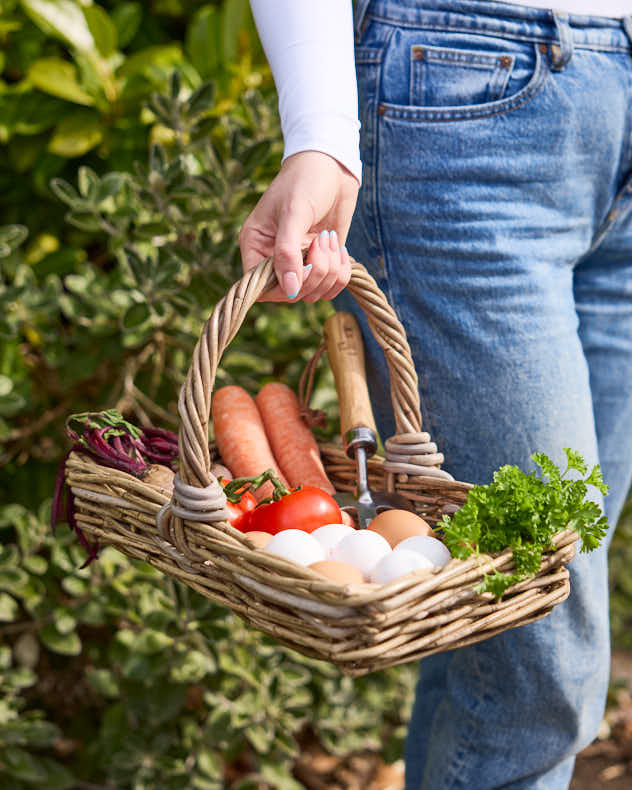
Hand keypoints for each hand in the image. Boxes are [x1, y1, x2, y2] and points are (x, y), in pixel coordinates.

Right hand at [238, 150, 359, 301]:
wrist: (332, 164)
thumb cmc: (305, 180)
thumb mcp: (294, 213)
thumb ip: (287, 253)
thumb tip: (289, 292)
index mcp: (256, 246)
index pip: (261, 288)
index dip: (284, 288)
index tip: (303, 268)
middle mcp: (275, 259)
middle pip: (292, 294)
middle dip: (314, 274)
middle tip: (322, 241)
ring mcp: (300, 263)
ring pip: (315, 292)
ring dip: (330, 271)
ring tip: (329, 240)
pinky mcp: (322, 262)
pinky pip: (332, 286)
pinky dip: (341, 272)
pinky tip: (340, 248)